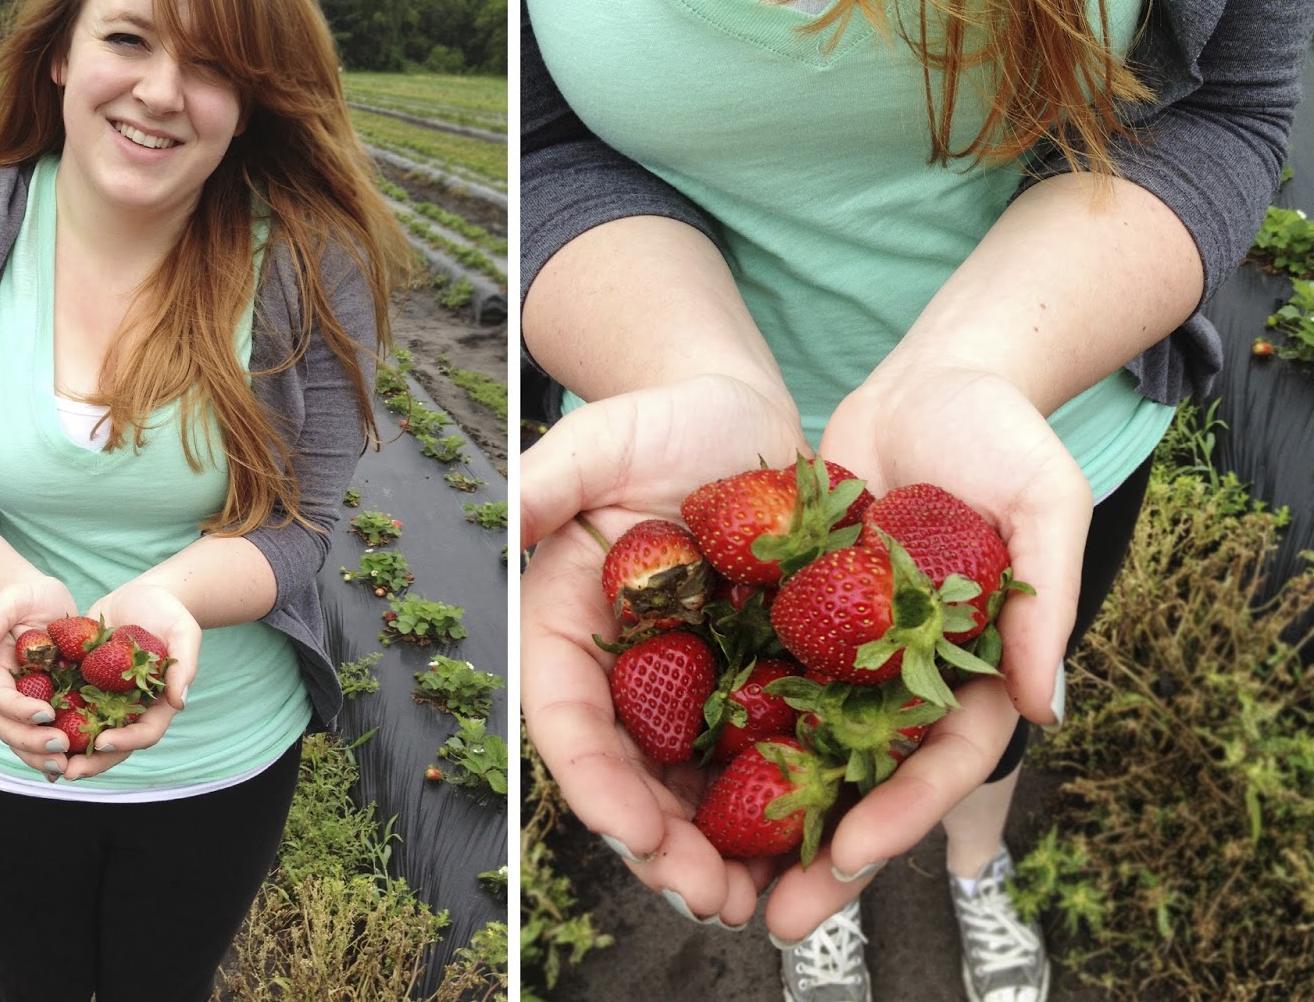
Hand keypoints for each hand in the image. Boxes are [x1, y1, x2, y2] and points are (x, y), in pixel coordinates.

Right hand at [0, 576, 79, 779]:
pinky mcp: (49, 707)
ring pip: (25, 741)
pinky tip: (75, 767)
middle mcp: (8, 693)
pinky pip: (47, 737)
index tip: (46, 713)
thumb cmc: (28, 597)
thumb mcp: (14, 597)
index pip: (0, 698)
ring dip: (43, 758)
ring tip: (69, 766)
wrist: (46, 604)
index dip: (19, 710)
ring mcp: (27, 703)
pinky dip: (55, 755)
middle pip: (9, 728)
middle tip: (62, 747)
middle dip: (32, 742)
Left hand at [55, 582, 202, 779]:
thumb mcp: (183, 632)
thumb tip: (179, 701)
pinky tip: (30, 727)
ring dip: (69, 751)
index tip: (103, 741)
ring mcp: (106, 699)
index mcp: (157, 702)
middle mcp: (131, 708)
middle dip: (93, 761)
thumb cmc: (169, 612)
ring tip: (46, 761)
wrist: (141, 595)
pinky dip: (52, 721)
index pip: (146, 732)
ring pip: (88, 734)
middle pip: (114, 745)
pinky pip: (68, 708)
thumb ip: (185, 665)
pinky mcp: (84, 686)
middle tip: (69, 771)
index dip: (126, 742)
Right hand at [522, 373, 809, 926]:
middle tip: (711, 900)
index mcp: (568, 629)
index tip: (637, 829)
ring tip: (764, 905)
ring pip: (695, 787)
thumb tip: (505, 515)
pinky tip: (820, 847)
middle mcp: (624, 673)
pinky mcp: (755, 682)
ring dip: (724, 854)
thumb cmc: (663, 422)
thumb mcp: (602, 436)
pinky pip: (765, 756)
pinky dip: (785, 808)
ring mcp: (690, 685)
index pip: (566, 720)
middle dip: (665, 848)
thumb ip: (550, 477)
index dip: (597, 783)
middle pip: (631, 777)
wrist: (740, 420)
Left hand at [758, 363, 1091, 937]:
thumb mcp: (1043, 500)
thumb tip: (1048, 705)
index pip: (942, 757)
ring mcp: (850, 645)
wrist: (932, 380)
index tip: (854, 855)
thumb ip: (1046, 597)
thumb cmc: (1004, 433)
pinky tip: (677, 771)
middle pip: (867, 777)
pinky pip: (760, 675)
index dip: (903, 810)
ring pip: (806, 745)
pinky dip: (727, 724)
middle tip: (770, 919)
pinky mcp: (799, 612)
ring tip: (710, 873)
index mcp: (975, 665)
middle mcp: (909, 671)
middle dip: (825, 849)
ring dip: (765, 812)